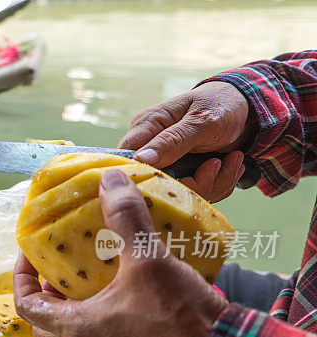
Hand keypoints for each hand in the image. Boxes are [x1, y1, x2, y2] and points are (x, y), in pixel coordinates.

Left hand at [14, 169, 227, 336]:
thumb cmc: (177, 318)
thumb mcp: (148, 261)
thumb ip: (126, 218)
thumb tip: (110, 180)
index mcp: (75, 327)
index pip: (25, 304)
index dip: (20, 274)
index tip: (32, 251)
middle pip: (46, 318)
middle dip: (46, 288)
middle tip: (60, 262)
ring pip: (75, 325)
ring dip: (75, 297)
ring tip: (93, 264)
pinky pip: (104, 330)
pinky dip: (103, 306)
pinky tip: (126, 281)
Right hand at [119, 81, 251, 201]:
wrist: (248, 110)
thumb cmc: (221, 105)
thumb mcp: (201, 122)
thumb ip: (171, 141)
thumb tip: (140, 159)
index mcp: (146, 127)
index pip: (127, 159)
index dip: (144, 175)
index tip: (176, 178)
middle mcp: (151, 148)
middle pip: (155, 183)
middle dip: (193, 182)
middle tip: (217, 165)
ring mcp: (167, 165)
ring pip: (179, 192)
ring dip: (213, 183)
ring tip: (232, 161)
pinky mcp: (183, 176)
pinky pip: (195, 193)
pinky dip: (219, 184)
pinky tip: (230, 165)